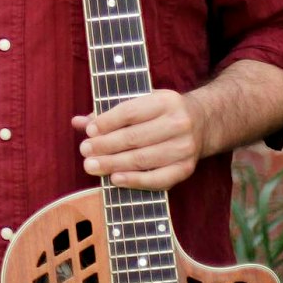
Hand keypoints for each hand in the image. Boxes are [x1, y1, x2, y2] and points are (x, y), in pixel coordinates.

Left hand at [73, 89, 205, 190]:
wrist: (203, 123)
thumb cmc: (162, 113)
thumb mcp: (142, 103)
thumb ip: (110, 112)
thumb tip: (78, 122)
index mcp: (165, 101)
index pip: (130, 112)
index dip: (107, 122)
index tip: (89, 131)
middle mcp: (178, 123)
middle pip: (134, 137)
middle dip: (105, 146)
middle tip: (85, 151)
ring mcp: (184, 147)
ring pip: (143, 159)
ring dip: (113, 164)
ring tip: (92, 166)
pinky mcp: (186, 169)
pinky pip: (158, 179)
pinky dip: (135, 181)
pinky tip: (115, 179)